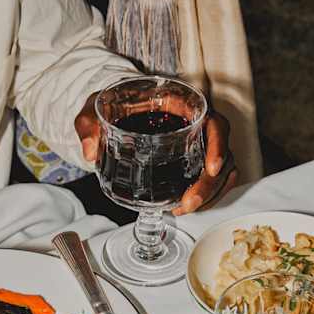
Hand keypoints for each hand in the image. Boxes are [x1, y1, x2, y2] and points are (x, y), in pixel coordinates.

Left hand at [75, 94, 236, 212]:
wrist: (118, 111)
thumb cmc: (114, 105)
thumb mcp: (96, 109)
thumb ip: (89, 125)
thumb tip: (90, 150)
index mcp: (184, 106)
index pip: (215, 123)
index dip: (218, 146)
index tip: (211, 168)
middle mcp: (199, 125)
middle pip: (224, 154)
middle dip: (210, 185)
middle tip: (188, 203)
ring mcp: (201, 145)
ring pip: (223, 172)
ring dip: (210, 195)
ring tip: (184, 208)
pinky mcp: (197, 161)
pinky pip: (216, 181)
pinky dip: (207, 197)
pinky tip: (186, 206)